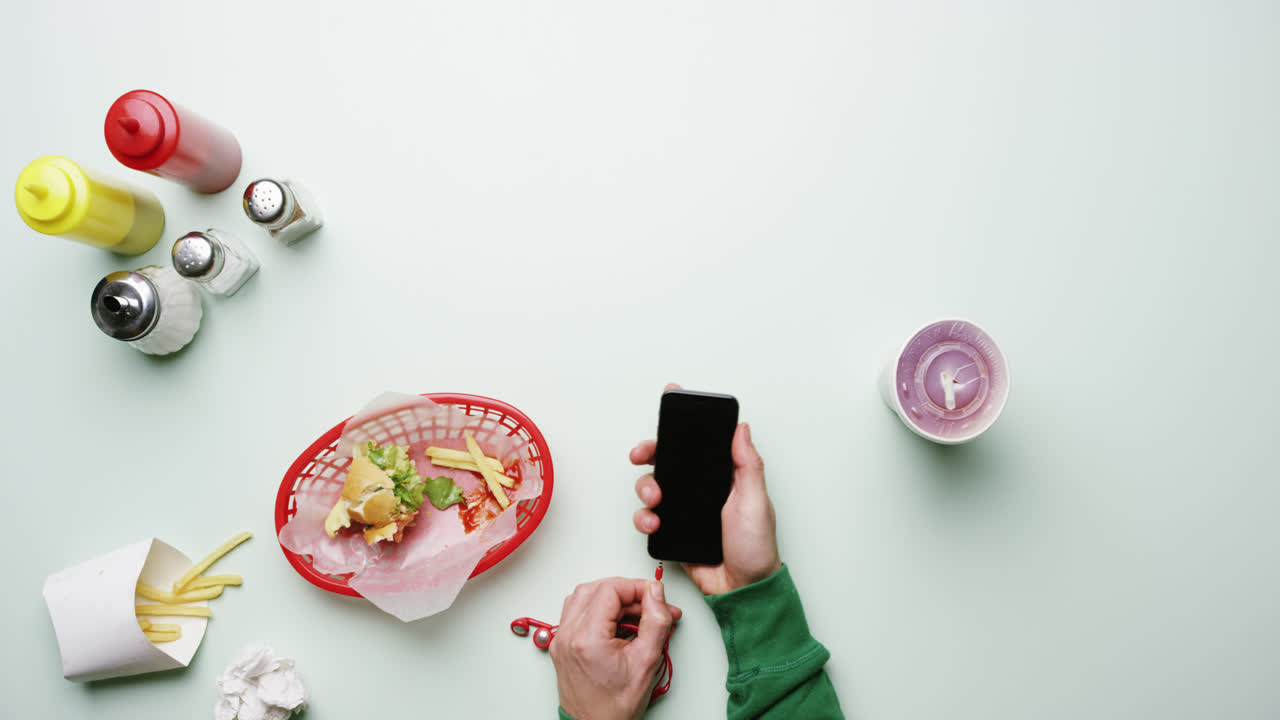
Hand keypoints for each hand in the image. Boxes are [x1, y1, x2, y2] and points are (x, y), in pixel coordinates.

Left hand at [550, 578, 681, 719]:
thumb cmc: (615, 706)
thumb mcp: (646, 662)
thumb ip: (655, 622)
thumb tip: (656, 595)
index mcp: (587, 639)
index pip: (610, 590)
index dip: (636, 587)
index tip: (654, 596)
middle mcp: (568, 636)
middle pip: (596, 588)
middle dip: (626, 591)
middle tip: (648, 604)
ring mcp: (561, 639)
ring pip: (583, 596)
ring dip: (609, 597)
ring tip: (633, 613)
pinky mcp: (561, 644)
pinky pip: (576, 612)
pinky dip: (597, 608)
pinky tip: (615, 621)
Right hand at [632, 387, 782, 595]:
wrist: (742, 589)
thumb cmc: (756, 547)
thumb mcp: (756, 501)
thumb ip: (747, 464)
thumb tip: (741, 429)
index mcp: (723, 476)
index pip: (699, 444)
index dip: (681, 427)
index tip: (666, 411)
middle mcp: (701, 489)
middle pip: (667, 461)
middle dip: (650, 453)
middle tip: (641, 454)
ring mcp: (684, 510)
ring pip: (652, 486)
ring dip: (646, 488)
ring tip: (655, 499)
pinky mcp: (672, 531)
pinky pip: (648, 517)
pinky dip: (645, 517)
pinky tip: (655, 523)